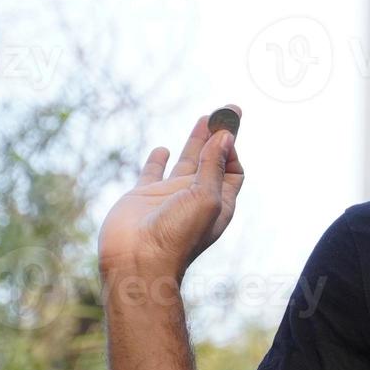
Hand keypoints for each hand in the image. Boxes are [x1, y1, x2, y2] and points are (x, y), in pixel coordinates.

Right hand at [97, 106, 245, 278]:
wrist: (136, 261)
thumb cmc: (176, 235)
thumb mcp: (205, 197)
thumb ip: (212, 166)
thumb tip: (225, 136)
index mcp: (218, 201)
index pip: (232, 169)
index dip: (232, 149)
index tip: (227, 132)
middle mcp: (195, 196)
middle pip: (212, 159)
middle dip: (220, 134)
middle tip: (228, 108)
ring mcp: (169, 196)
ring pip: (185, 161)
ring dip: (196, 140)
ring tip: (204, 118)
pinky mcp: (143, 196)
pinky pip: (152, 173)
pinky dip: (158, 160)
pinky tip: (162, 149)